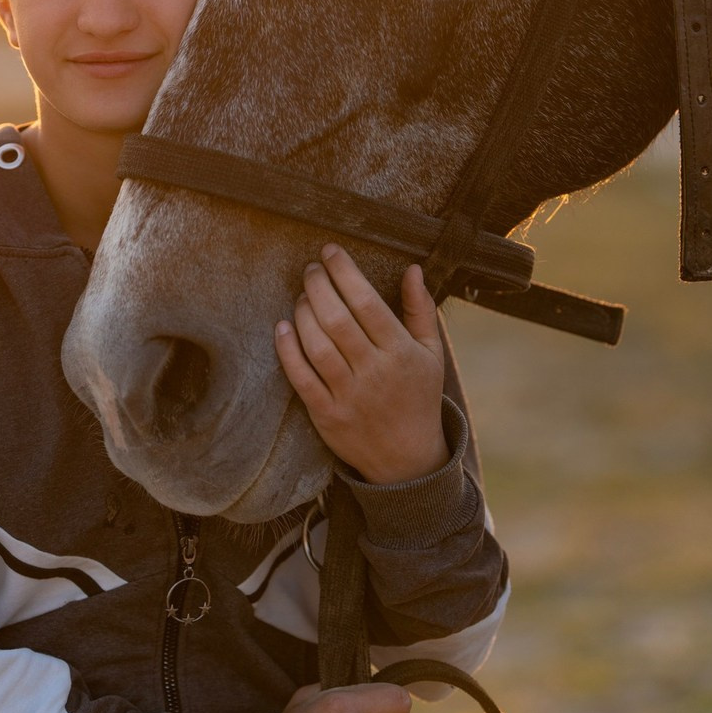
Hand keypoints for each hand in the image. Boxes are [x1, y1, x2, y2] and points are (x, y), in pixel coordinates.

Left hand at [274, 245, 447, 484]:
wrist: (408, 460)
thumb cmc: (417, 395)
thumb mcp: (430, 353)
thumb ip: (420, 310)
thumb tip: (413, 268)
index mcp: (401, 353)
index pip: (367, 303)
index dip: (345, 272)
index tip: (330, 251)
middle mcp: (374, 373)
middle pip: (337, 320)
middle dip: (319, 285)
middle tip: (310, 268)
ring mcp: (348, 396)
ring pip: (317, 345)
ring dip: (303, 312)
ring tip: (302, 294)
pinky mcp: (326, 415)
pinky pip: (301, 378)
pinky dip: (287, 351)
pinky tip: (281, 327)